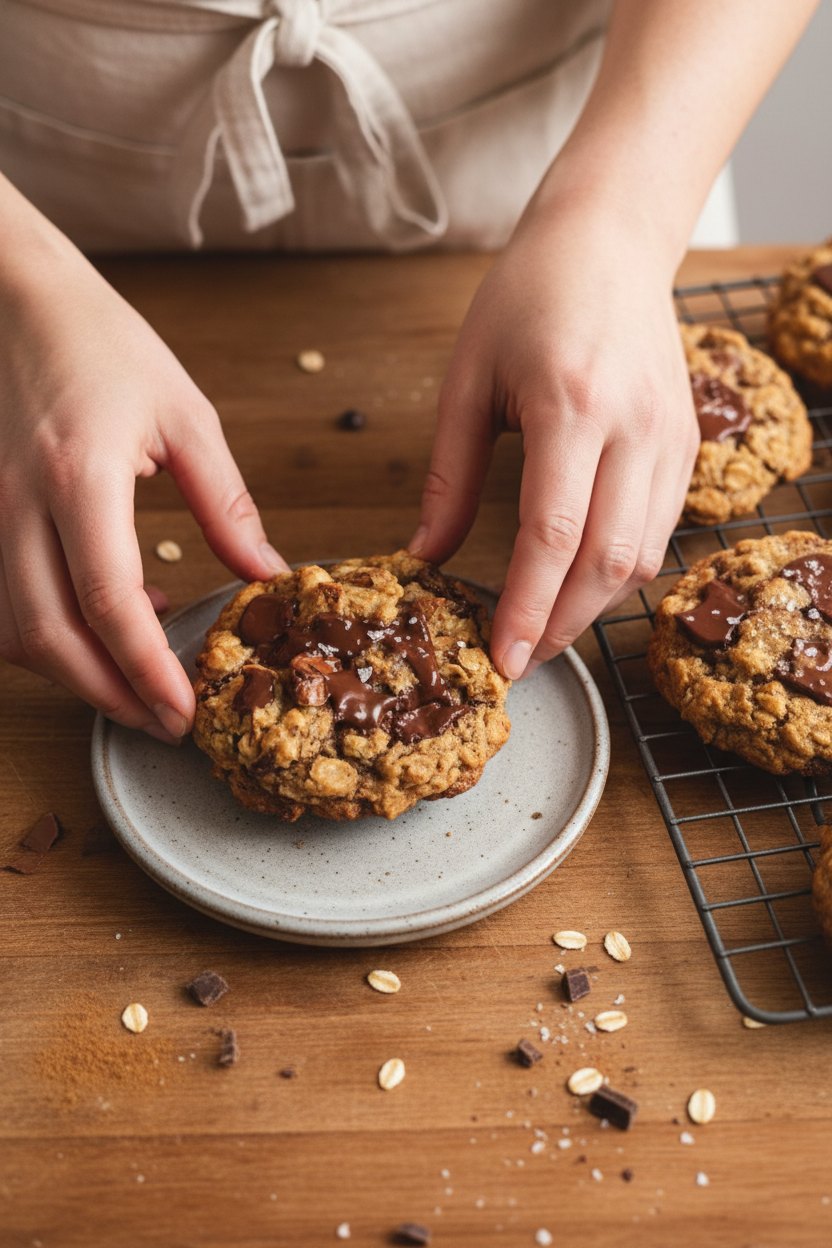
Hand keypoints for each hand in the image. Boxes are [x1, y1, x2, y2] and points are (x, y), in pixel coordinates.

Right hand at [0, 204, 286, 739]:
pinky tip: (103, 621)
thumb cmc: (102, 342)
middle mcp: (16, 503)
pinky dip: (48, 633)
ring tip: (140, 679)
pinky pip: (2, 599)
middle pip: (48, 637)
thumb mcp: (185, 415)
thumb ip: (225, 503)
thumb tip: (264, 573)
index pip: (108, 602)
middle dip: (107, 696)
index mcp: (78, 474)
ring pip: (13, 630)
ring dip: (73, 672)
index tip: (184, 710)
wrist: (14, 297)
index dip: (147, 670)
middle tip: (163, 722)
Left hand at [409, 201, 699, 678]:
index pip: (553, 534)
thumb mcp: (466, 379)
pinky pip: (662, 530)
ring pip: (642, 556)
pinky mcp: (688, 443)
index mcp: (571, 403)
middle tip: (520, 659)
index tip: (503, 658)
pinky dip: (621, 570)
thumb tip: (426, 554)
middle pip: (606, 560)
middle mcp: (634, 426)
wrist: (609, 240)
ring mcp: (672, 436)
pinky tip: (582, 582)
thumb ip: (448, 476)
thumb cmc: (527, 296)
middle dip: (561, 624)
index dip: (527, 606)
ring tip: (545, 628)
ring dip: (593, 607)